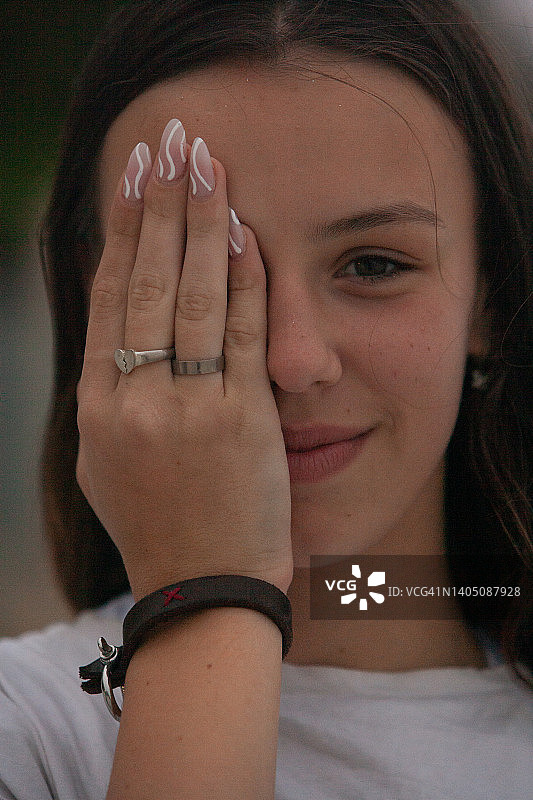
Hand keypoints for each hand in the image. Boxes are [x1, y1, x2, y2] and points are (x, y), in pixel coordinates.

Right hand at [76, 121, 292, 598]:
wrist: (202, 591)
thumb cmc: (158, 526)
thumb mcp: (107, 462)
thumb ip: (109, 393)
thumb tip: (118, 321)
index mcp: (97, 409)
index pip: (110, 298)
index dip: (121, 231)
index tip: (132, 178)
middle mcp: (134, 402)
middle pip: (148, 283)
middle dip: (161, 206)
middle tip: (172, 144)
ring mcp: (188, 411)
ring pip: (192, 297)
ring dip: (202, 224)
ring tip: (206, 166)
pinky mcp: (242, 423)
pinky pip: (241, 335)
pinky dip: (244, 280)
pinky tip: (245, 232)